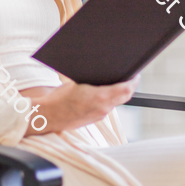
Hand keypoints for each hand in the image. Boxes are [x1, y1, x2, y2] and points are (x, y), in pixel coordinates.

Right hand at [22, 76, 139, 135]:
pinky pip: (108, 107)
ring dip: (120, 93)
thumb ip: (92, 79)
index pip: (125, 89)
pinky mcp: (95, 119)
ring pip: (117, 102)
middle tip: (130, 76)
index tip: (136, 73)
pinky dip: (110, 99)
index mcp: (99, 97)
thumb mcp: (74, 82)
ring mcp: (100, 115)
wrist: (48, 116)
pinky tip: (106, 92)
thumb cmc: (59, 98)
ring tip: (120, 81)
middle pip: (124, 97)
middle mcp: (103, 108)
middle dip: (129, 86)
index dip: (133, 81)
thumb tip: (102, 66)